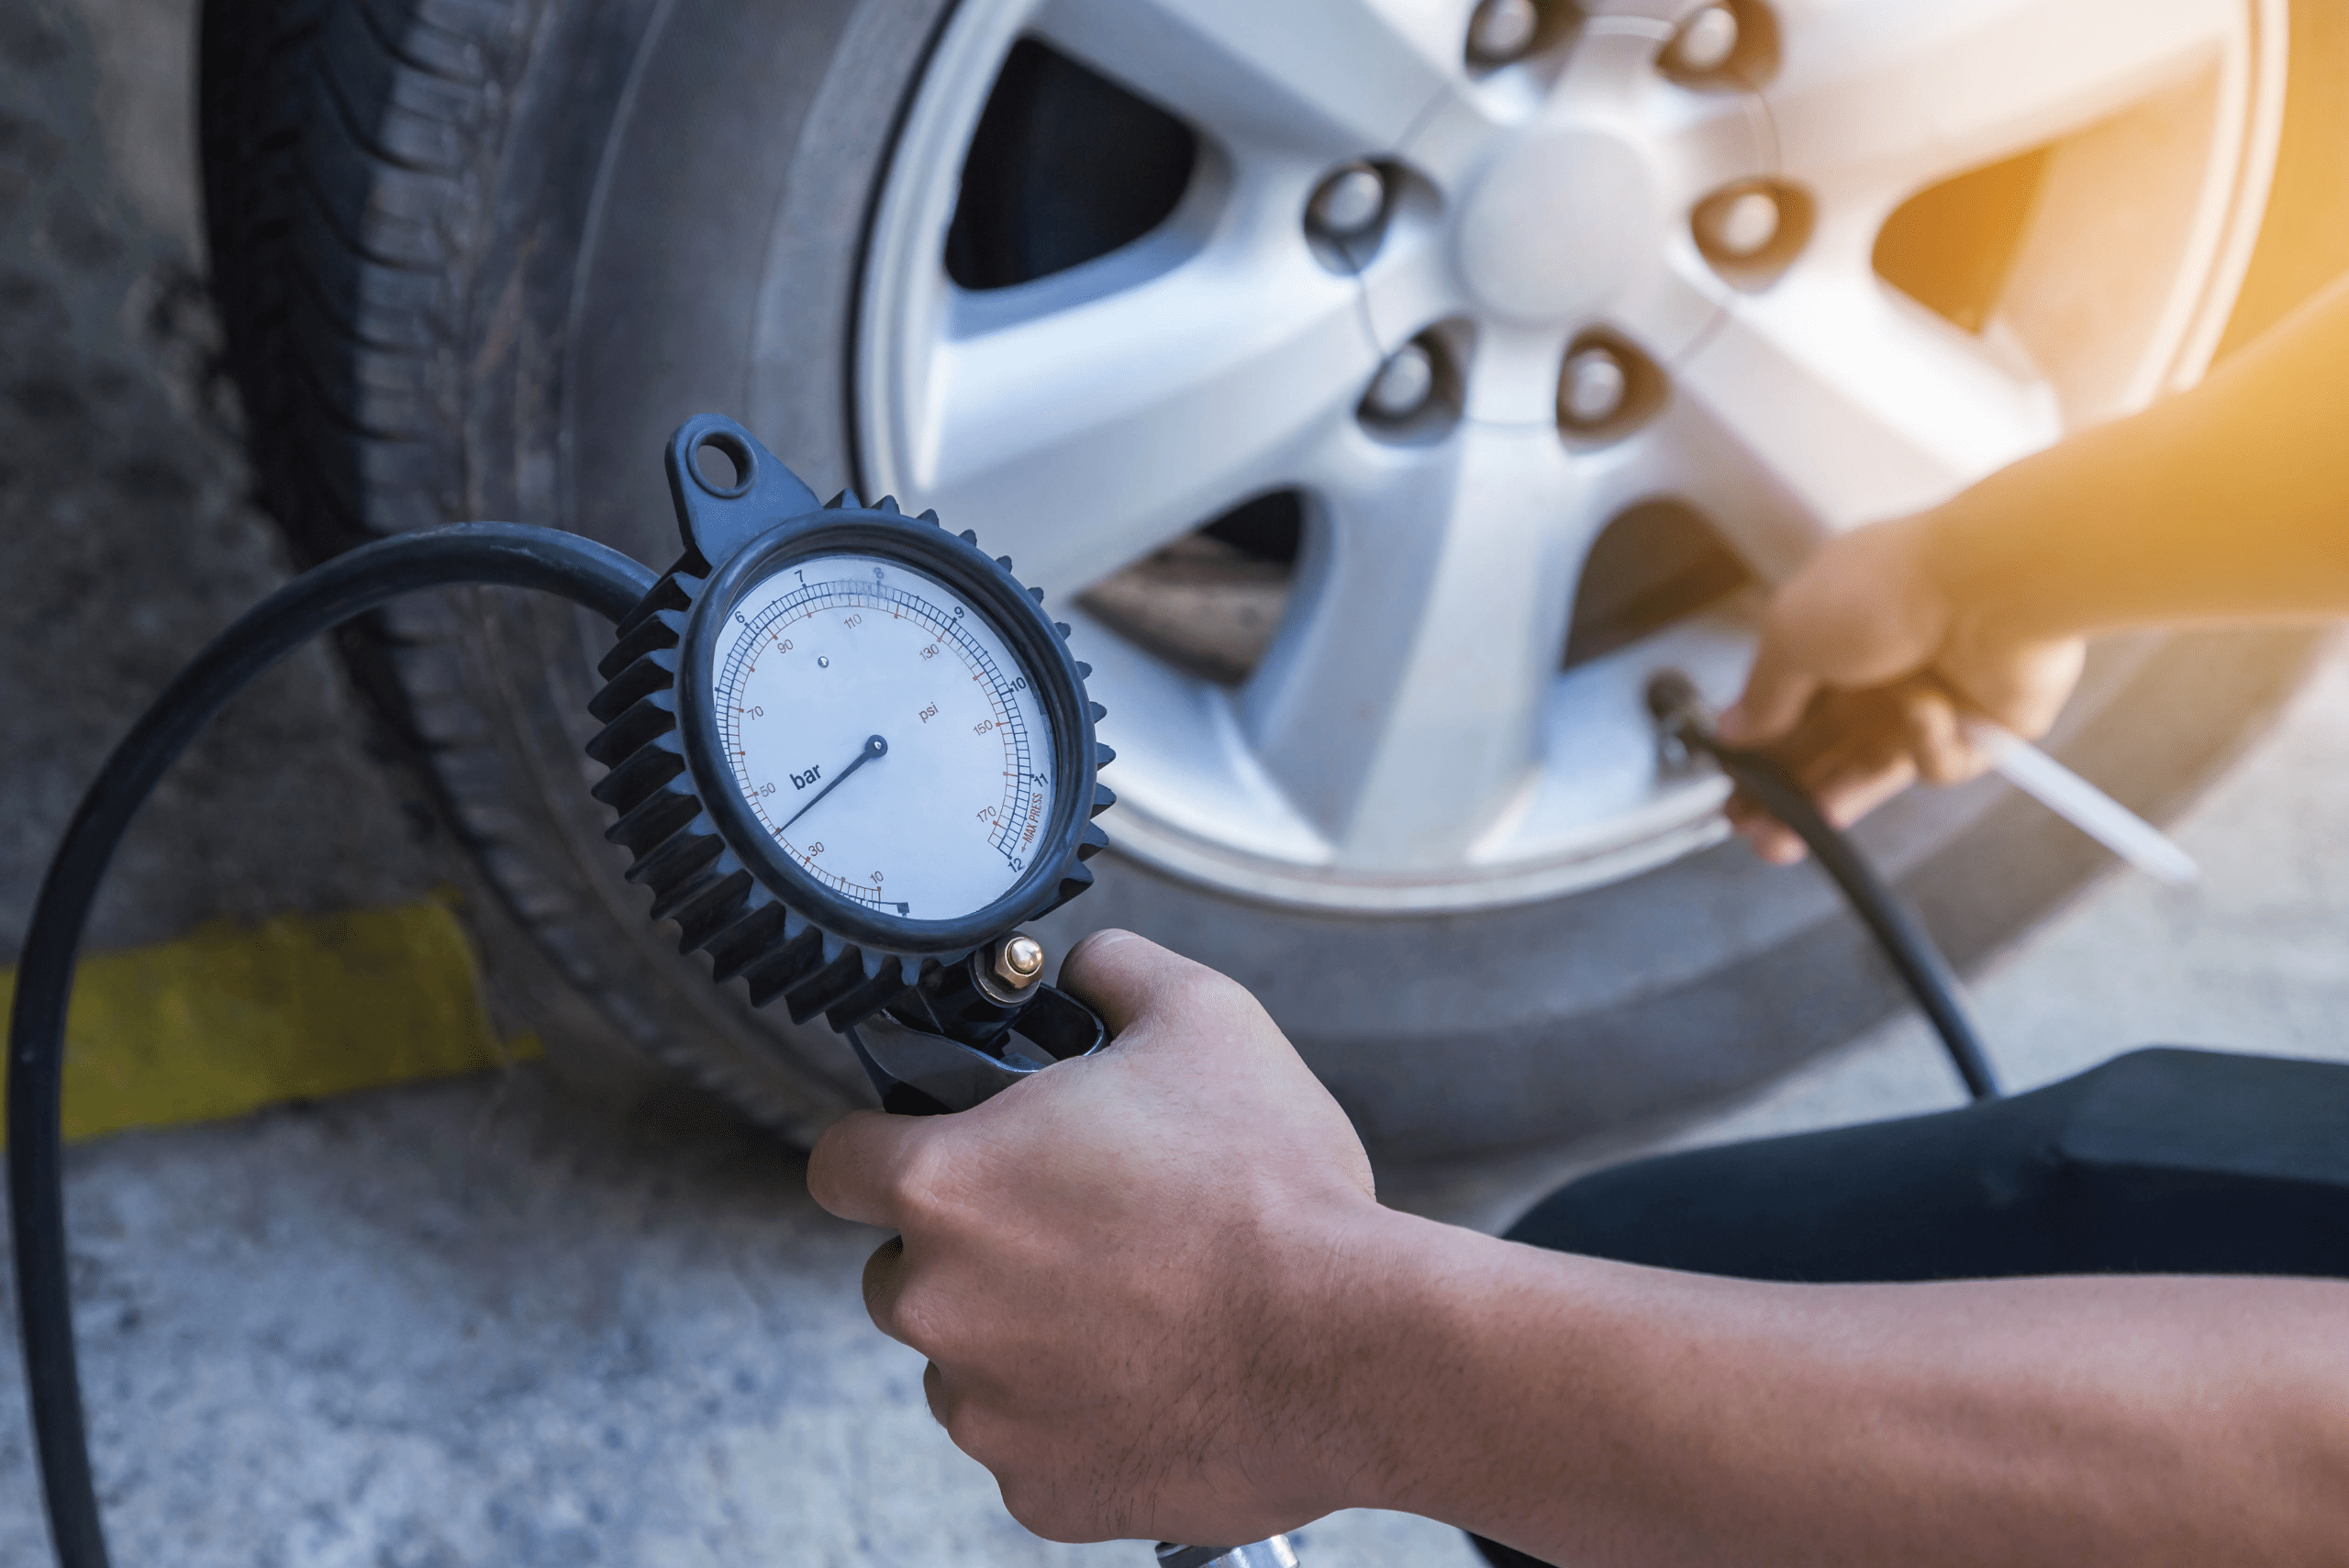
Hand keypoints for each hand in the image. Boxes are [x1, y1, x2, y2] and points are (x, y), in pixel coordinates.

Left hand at [806, 931, 1386, 1545]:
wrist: (1357, 1347)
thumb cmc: (1275, 1186)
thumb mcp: (1202, 1016)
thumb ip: (1115, 970)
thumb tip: (1087, 966)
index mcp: (947, 1185)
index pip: (837, 1162)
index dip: (884, 1144)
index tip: (933, 1148)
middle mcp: (938, 1304)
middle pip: (902, 1269)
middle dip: (968, 1247)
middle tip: (1074, 1224)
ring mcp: (984, 1410)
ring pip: (964, 1362)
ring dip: (1017, 1335)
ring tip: (1132, 1304)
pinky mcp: (1039, 1491)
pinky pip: (1028, 1443)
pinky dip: (1075, 1416)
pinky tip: (1154, 1375)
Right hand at [1719, 512, 2084, 862]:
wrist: (1993, 584)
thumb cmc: (1891, 586)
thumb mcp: (1791, 634)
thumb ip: (1762, 694)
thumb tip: (1733, 729)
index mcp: (1832, 639)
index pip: (1788, 710)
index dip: (1759, 752)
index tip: (1734, 787)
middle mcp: (1878, 673)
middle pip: (1824, 748)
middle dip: (1785, 791)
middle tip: (1751, 827)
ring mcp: (1930, 703)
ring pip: (1871, 770)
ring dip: (1831, 801)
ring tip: (1786, 839)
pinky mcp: (1979, 731)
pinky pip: (1935, 763)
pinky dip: (1926, 741)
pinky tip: (1926, 710)